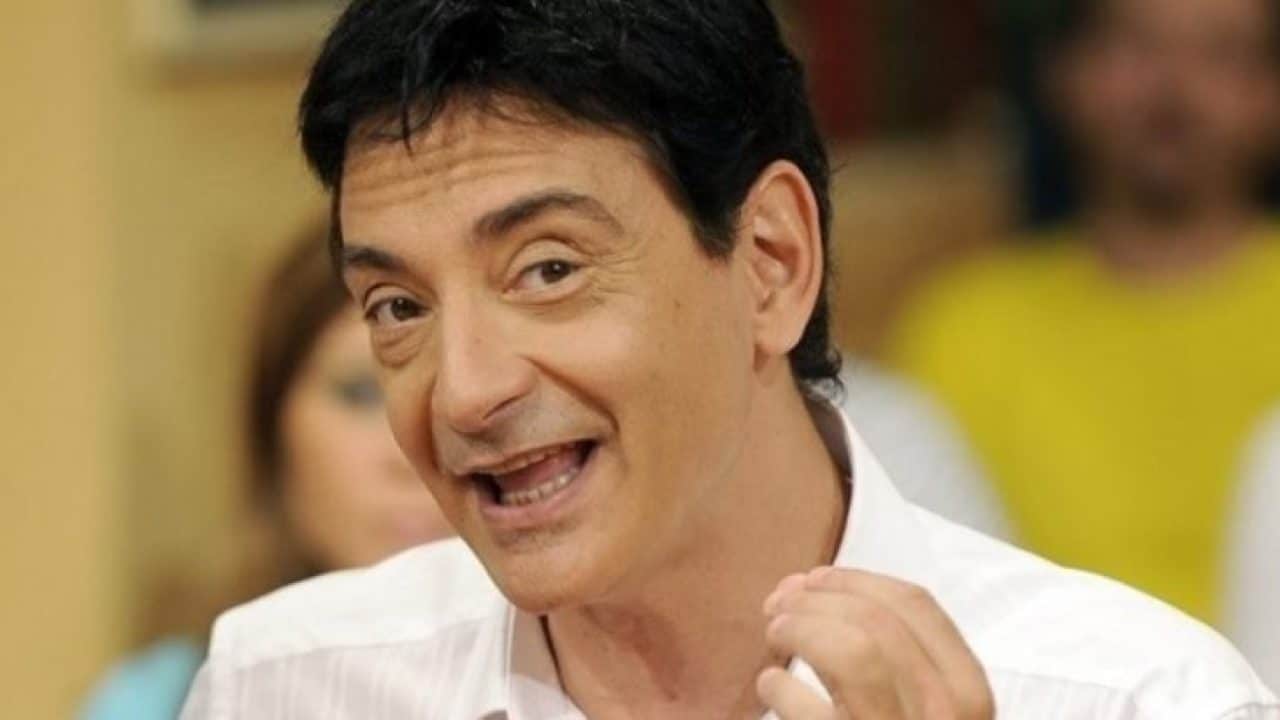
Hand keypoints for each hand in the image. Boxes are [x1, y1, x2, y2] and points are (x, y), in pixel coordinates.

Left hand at [756, 568, 993, 718]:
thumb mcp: (917, 705)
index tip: (813, 578)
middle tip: (776, 606)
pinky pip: (806, 711)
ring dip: (799, 629)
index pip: (917, 606)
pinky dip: (777, 687)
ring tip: (773, 638)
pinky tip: (769, 688)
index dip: (855, 580)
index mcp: (969, 697)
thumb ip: (886, 653)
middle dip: (815, 600)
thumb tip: (803, 585)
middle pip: (875, 622)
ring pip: (851, 652)